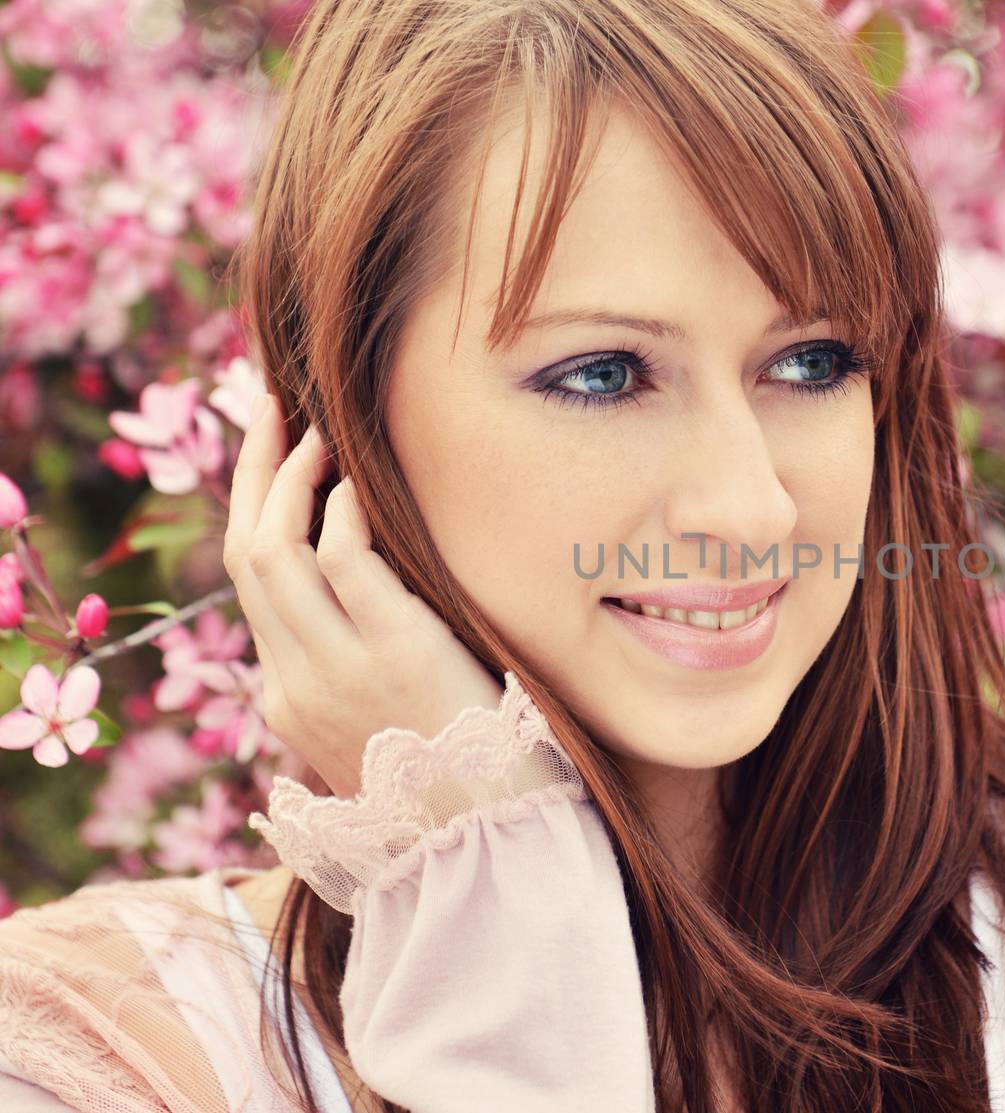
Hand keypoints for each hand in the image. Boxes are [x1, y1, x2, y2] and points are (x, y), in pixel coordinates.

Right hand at [222, 393, 504, 797]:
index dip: (253, 514)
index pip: (251, 588)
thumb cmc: (458, 778)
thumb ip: (360, 674)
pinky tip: (359, 480)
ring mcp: (338, 670)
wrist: (490, 840)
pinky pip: (342, 561)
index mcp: (290, 701)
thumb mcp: (384, 731)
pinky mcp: (394, 654)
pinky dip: (343, 512)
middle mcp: (297, 683)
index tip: (271, 461)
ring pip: (274, 552)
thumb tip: (372, 606)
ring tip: (316, 431)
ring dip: (290, 478)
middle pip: (247, 557)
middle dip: (253, 475)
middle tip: (272, 412)